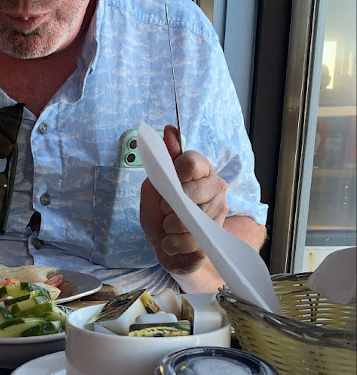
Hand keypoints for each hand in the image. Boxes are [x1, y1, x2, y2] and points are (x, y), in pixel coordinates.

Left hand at [140, 125, 228, 275]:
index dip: (175, 173)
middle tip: (164, 210)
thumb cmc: (160, 213)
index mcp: (201, 171)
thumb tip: (170, 129)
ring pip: (192, 219)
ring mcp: (219, 213)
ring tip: (167, 228)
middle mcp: (216, 188)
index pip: (192, 162)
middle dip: (170, 205)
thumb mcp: (154, 185)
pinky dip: (175, 244)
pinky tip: (172, 242)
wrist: (165, 244)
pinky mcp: (216, 238)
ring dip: (170, 227)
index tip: (166, 185)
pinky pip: (193, 241)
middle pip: (192, 192)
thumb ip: (163, 159)